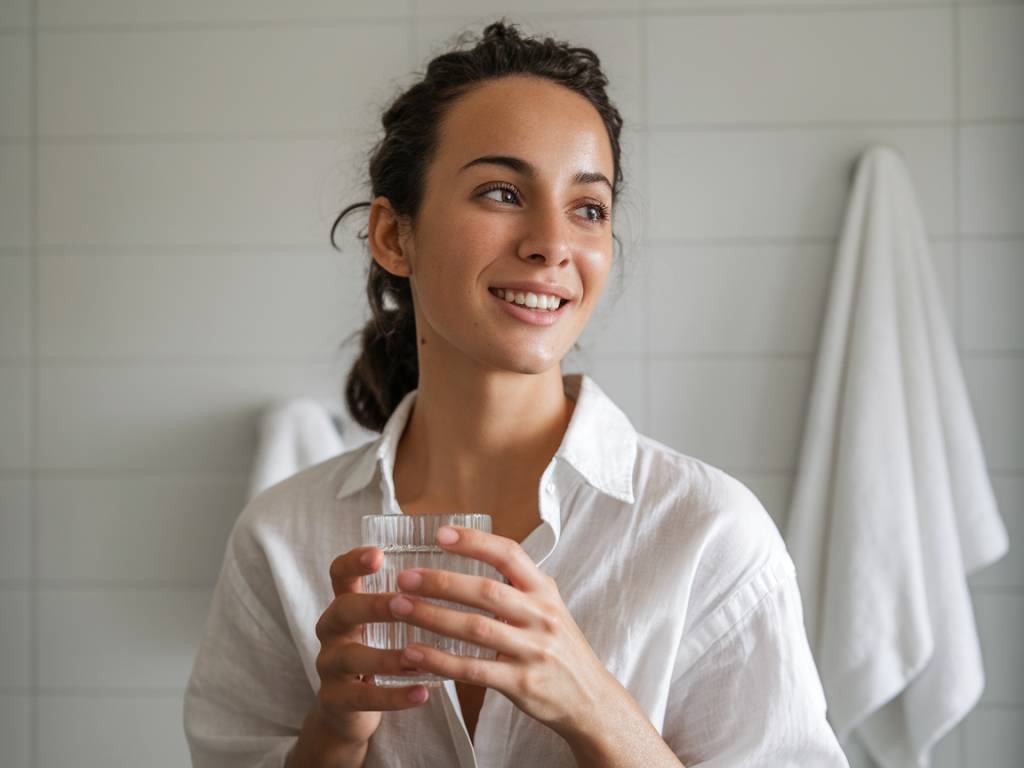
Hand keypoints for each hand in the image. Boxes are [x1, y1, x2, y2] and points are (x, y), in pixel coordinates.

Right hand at [311, 546, 431, 744]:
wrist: (348, 706)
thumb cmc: (377, 648)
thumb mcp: (382, 621)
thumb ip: (407, 598)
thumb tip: (463, 570)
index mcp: (345, 602)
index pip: (340, 573)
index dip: (354, 561)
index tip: (379, 554)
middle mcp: (332, 628)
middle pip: (343, 609)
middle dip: (373, 605)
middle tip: (403, 602)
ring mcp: (329, 664)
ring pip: (351, 658)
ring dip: (385, 657)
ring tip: (416, 657)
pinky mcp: (335, 699)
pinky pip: (363, 699)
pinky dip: (394, 697)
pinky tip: (422, 694)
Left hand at [385, 525, 618, 739]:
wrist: (590, 699)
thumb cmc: (559, 648)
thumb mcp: (549, 607)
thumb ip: (518, 585)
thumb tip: (475, 553)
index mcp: (545, 590)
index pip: (509, 554)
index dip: (474, 541)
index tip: (440, 533)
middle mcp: (541, 615)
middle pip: (485, 590)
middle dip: (441, 582)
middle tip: (404, 578)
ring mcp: (532, 650)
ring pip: (475, 628)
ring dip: (431, 616)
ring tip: (398, 608)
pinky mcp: (520, 683)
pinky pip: (473, 668)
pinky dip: (439, 660)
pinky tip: (412, 653)